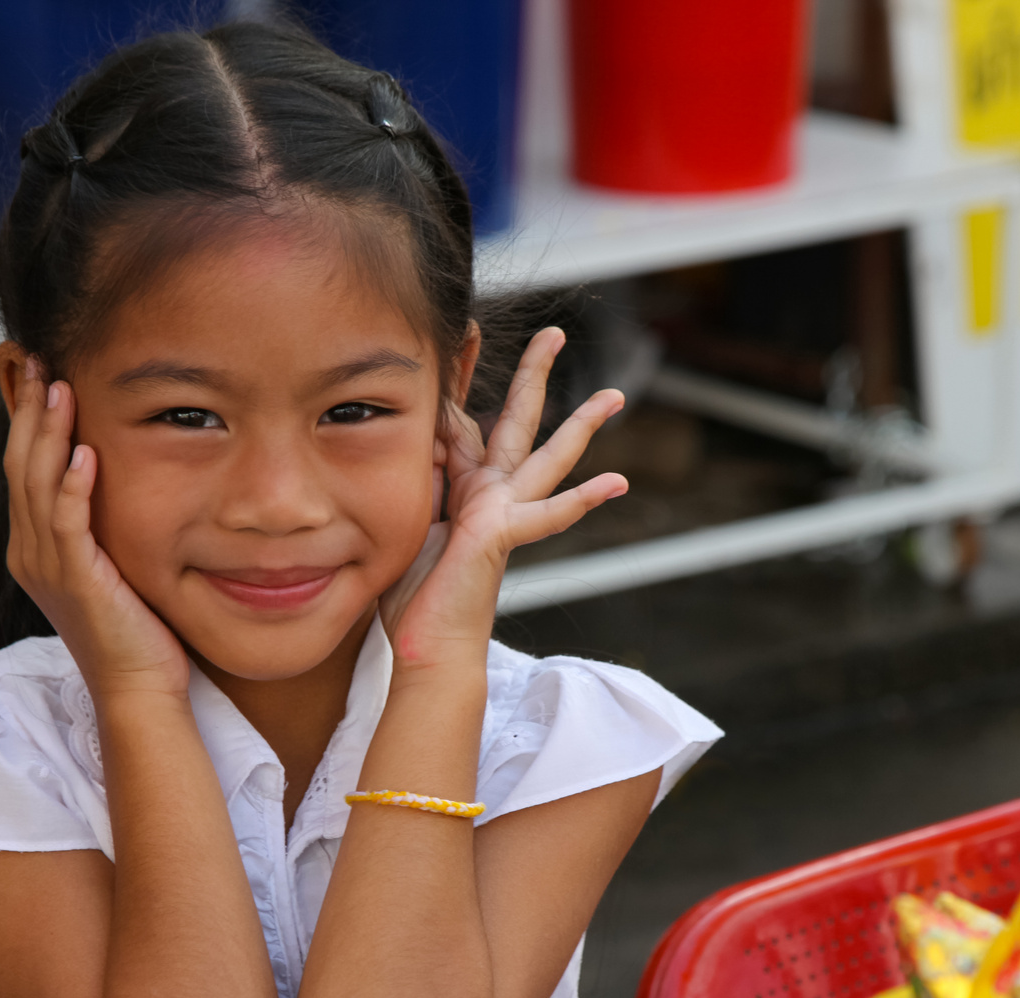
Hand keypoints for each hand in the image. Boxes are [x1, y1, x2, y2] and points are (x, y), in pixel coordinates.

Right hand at [3, 365, 190, 701]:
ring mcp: (48, 568)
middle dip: (28, 410)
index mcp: (35, 548)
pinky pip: (67, 524)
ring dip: (48, 433)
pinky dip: (73, 486)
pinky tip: (85, 452)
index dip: (25, 418)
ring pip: (36, 485)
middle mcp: (30, 553)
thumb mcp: (113, 563)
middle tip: (38, 361)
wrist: (138, 687)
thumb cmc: (136, 629)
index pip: (23, 468)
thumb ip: (102, 522)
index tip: (35, 373)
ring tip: (59, 387)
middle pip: (19, 465)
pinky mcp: (76, 581)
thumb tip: (112, 478)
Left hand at [385, 328, 626, 670]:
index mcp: (464, 486)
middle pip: (517, 419)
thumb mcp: (402, 515)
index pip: (463, 418)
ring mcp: (504, 512)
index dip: (461, 375)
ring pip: (548, 456)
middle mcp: (491, 492)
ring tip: (613, 395)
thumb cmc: (412, 594)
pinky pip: (547, 514)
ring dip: (582, 426)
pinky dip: (583, 499)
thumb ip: (417, 474)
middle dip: (534, 374)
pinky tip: (617, 482)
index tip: (464, 330)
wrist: (425, 645)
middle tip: (552, 331)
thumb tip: (420, 429)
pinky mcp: (504, 536)